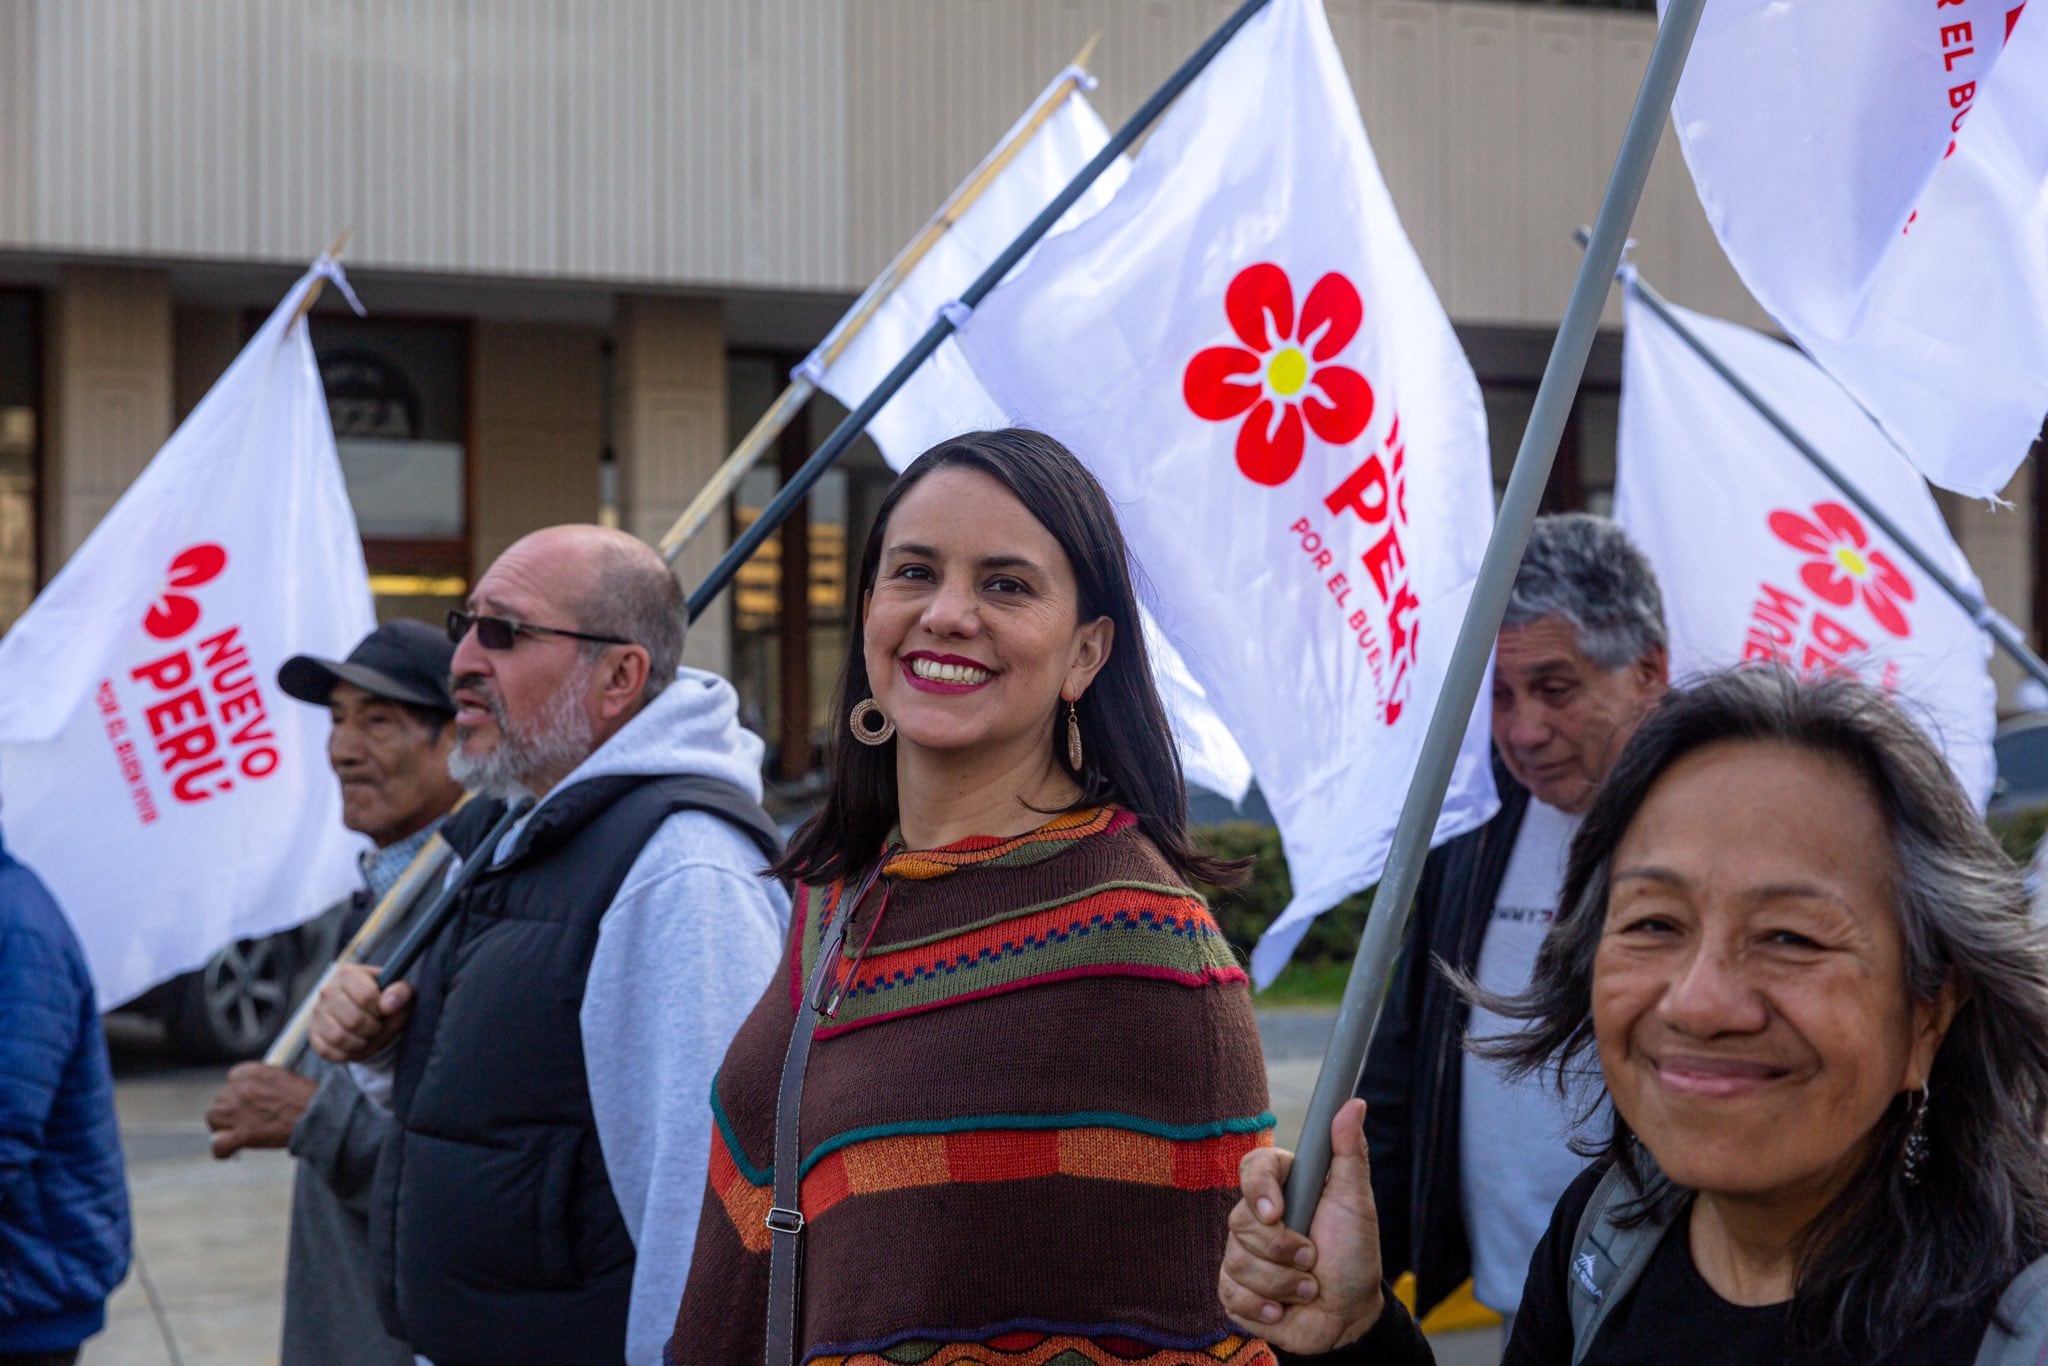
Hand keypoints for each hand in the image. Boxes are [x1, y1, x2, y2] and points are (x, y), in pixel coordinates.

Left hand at [205, 1062, 317, 1158]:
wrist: (319, 1116)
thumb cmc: (308, 1098)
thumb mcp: (285, 1076)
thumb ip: (263, 1080)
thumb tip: (251, 1091)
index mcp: (253, 1072)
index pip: (233, 1078)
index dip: (240, 1089)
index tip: (248, 1099)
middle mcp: (242, 1089)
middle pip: (221, 1097)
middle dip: (230, 1108)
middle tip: (245, 1118)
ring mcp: (240, 1111)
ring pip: (213, 1117)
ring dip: (221, 1124)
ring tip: (233, 1131)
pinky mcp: (244, 1135)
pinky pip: (218, 1145)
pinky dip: (222, 1150)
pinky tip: (230, 1152)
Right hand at [308, 962, 412, 1063]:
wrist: (371, 1016)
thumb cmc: (387, 1000)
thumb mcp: (401, 992)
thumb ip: (400, 993)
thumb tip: (388, 1005)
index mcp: (349, 974)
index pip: (366, 996)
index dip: (380, 1010)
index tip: (384, 1011)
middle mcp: (328, 990)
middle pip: (353, 1020)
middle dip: (372, 1029)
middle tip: (377, 1026)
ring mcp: (317, 1012)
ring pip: (339, 1037)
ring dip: (360, 1043)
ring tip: (368, 1036)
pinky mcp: (313, 1033)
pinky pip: (327, 1050)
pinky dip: (346, 1053)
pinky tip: (356, 1044)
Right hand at [1219, 1097, 1386, 1353]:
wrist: (1349, 1317)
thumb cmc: (1354, 1255)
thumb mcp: (1356, 1203)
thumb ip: (1348, 1153)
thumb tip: (1352, 1103)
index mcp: (1283, 1187)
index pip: (1252, 1167)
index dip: (1258, 1189)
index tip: (1277, 1212)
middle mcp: (1256, 1216)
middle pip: (1242, 1221)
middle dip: (1286, 1250)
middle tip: (1315, 1258)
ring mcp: (1241, 1253)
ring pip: (1238, 1261)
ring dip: (1283, 1283)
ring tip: (1308, 1288)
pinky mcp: (1234, 1290)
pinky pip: (1230, 1294)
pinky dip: (1264, 1307)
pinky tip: (1284, 1309)